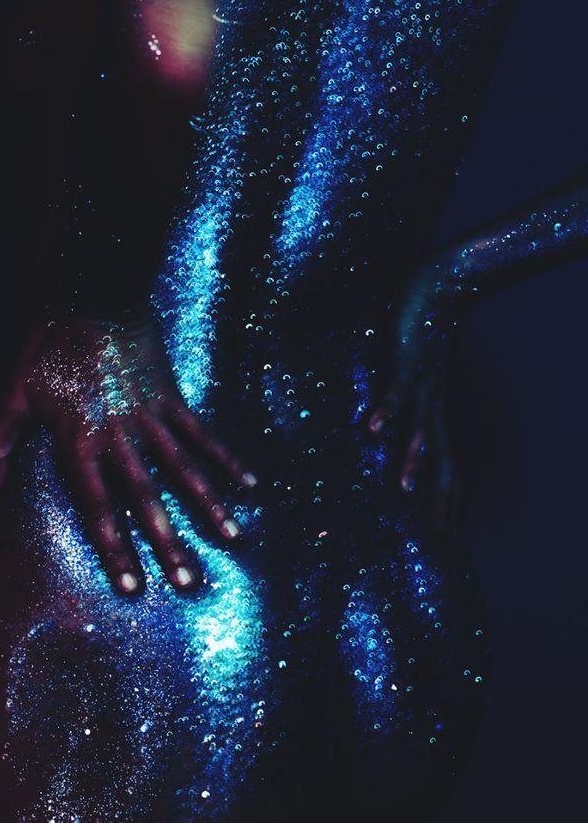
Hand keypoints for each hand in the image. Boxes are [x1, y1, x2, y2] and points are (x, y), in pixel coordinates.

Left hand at [0, 314, 256, 592]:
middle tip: (189, 582)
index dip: (116, 547)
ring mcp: (151, 415)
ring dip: (209, 506)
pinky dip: (226, 458)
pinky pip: (203, 433)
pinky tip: (251, 483)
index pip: (98, 505)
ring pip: (184, 468)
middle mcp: (119, 434)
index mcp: (79, 439)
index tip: (134, 586)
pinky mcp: (172, 397)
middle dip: (168, 543)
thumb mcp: (14, 392)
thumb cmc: (49, 345)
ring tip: (233, 538)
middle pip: (147, 496)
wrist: (90, 292)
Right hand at [368, 259, 461, 531]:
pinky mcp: (409, 363)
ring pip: (420, 431)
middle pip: (445, 462)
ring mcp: (423, 387)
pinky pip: (397, 392)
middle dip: (443, 501)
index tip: (449, 535)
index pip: (450, 465)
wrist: (443, 285)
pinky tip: (372, 429)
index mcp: (436, 412)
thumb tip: (379, 422)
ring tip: (401, 489)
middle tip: (440, 537)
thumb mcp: (415, 374)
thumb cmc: (424, 329)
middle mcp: (434, 406)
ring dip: (411, 461)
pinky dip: (386, 412)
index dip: (451, 501)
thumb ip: (399, 399)